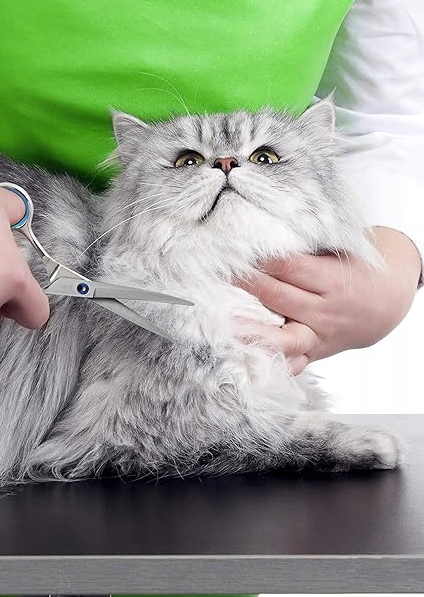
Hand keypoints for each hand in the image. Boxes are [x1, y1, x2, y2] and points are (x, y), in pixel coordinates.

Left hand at [234, 227, 421, 374]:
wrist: (385, 303)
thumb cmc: (352, 270)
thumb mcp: (339, 251)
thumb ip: (305, 246)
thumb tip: (261, 230)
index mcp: (333, 280)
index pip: (288, 266)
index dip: (258, 257)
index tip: (231, 248)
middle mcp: (325, 311)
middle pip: (276, 296)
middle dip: (243, 284)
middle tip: (211, 274)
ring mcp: (318, 337)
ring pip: (279, 338)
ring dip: (248, 329)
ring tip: (219, 322)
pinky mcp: (312, 355)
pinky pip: (290, 365)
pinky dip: (268, 364)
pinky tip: (242, 359)